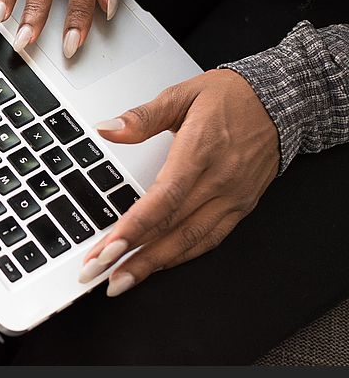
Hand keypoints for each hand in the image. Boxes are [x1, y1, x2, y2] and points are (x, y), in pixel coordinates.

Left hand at [78, 70, 279, 296]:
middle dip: (132, 256)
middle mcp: (219, 180)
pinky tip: (157, 266)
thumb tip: (107, 128)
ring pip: (191, 241)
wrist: (279, 101)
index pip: (163, 199)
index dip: (133, 227)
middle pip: (172, 227)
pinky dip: (182, 256)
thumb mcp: (181, 94)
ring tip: (121, 282)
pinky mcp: (242, 207)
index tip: (107, 248)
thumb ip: (142, 116)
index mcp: (200, 151)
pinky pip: (210, 239)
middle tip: (97, 273)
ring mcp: (233, 197)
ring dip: (154, 265)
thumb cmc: (229, 97)